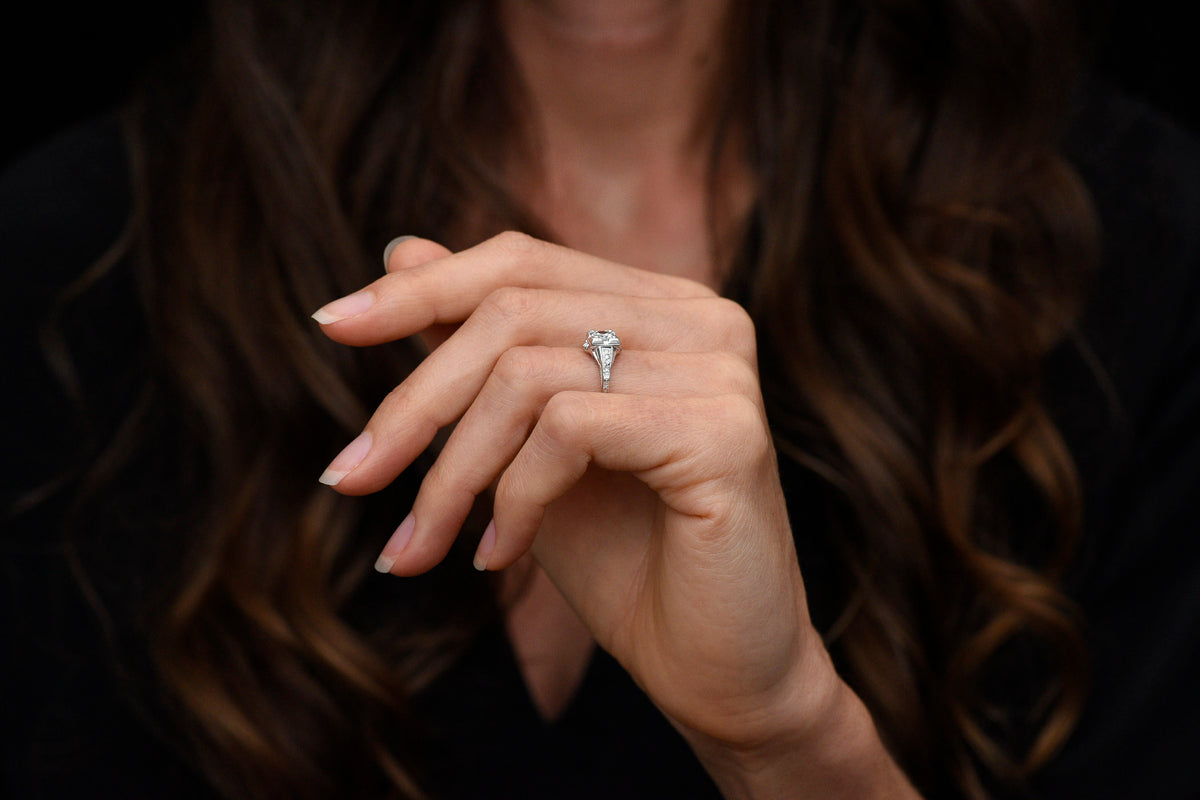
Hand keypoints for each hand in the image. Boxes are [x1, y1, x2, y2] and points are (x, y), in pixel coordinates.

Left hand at [315, 232, 838, 757]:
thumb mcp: (526, 444)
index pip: (520, 263)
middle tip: (349, 478)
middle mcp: (700, 318)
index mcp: (660, 306)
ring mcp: (720, 369)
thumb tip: (400, 249)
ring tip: (420, 547)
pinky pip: (567, 429)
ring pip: (526, 373)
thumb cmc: (625, 559)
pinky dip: (512, 499)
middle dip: (413, 402)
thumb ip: (480, 349)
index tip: (330, 327)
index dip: (419, 290)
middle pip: (510, 312)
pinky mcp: (725, 431)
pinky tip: (500, 558)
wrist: (717, 670)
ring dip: (450, 472)